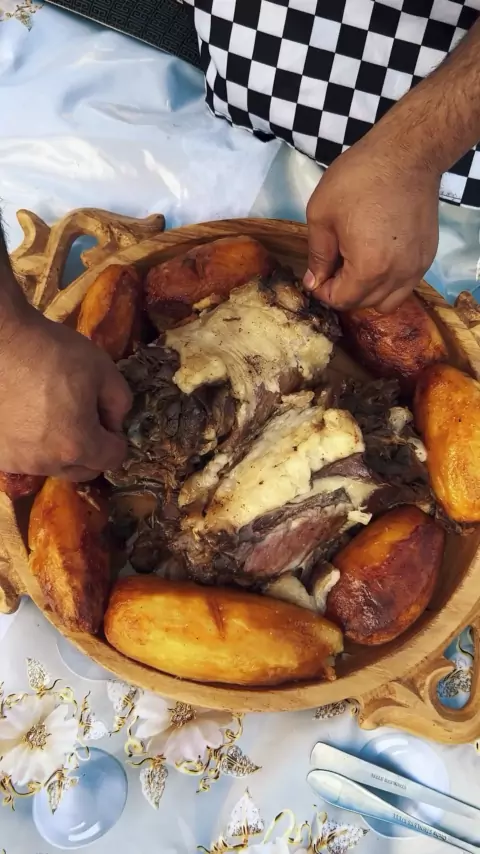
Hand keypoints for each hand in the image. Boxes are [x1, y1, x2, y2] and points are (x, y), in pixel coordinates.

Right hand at [0, 306, 131, 479]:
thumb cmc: (50, 352)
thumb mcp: (102, 368)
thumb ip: (120, 402)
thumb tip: (115, 422)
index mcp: (77, 445)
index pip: (113, 459)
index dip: (116, 438)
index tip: (106, 417)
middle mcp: (46, 462)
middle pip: (83, 470)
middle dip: (91, 450)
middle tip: (83, 418)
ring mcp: (16, 461)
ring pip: (52, 466)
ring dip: (60, 450)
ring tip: (52, 415)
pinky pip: (25, 458)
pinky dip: (32, 445)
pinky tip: (27, 417)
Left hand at [304, 131, 440, 312]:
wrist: (407, 154)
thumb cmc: (359, 178)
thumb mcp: (321, 214)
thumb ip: (317, 255)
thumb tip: (314, 282)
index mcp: (368, 268)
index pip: (341, 300)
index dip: (323, 290)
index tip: (317, 273)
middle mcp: (396, 275)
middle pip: (363, 303)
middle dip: (343, 291)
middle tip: (333, 265)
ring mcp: (416, 268)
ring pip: (387, 301)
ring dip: (367, 292)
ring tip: (357, 266)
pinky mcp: (427, 257)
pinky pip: (405, 287)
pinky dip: (389, 283)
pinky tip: (378, 259)